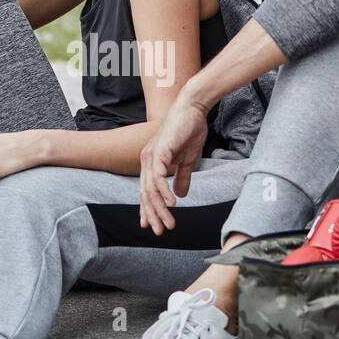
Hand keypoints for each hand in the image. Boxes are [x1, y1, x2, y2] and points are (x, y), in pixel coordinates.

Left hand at [139, 93, 208, 234]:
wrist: (193, 107)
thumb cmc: (190, 130)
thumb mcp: (188, 159)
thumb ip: (182, 177)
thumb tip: (180, 195)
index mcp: (151, 163)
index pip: (145, 191)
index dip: (148, 209)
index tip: (152, 226)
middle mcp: (146, 160)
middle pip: (145, 194)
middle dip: (153, 214)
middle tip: (160, 231)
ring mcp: (151, 156)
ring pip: (150, 189)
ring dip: (160, 208)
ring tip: (169, 223)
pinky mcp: (160, 151)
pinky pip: (158, 176)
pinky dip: (164, 191)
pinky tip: (172, 203)